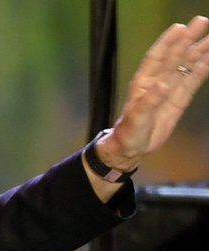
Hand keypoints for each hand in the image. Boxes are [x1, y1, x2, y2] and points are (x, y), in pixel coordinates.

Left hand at [99, 15, 208, 171]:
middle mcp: (157, 82)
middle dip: (188, 39)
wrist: (131, 149)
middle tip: (202, 22)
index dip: (167, 42)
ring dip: (199, 52)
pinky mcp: (178, 101)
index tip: (180, 28)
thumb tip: (163, 85)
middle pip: (175, 57)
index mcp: (143, 83)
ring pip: (186, 67)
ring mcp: (169, 90)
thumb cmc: (128, 134)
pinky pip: (192, 82)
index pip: (156, 57)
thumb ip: (149, 101)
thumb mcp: (136, 119)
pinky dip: (202, 71)